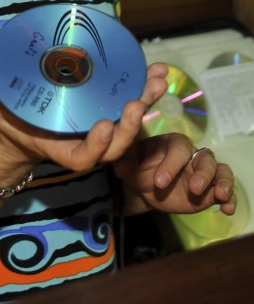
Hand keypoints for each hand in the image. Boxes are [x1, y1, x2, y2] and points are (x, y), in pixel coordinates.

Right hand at [0, 55, 168, 174]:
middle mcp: (82, 142)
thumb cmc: (3, 119)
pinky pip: (127, 105)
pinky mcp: (103, 111)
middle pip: (116, 145)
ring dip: (145, 101)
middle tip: (136, 100)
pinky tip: (154, 70)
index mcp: (58, 148)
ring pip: (128, 125)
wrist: (18, 123)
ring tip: (157, 78)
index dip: (98, 147)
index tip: (105, 127)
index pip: (84, 157)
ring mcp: (95, 128)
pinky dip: (143, 90)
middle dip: (131, 125)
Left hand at [114, 133, 236, 215]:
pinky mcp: (208, 192)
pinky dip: (229, 198)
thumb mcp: (128, 162)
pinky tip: (227, 209)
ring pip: (220, 171)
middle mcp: (191, 155)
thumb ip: (125, 162)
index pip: (178, 149)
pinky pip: (224, 192)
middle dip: (202, 173)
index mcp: (172, 143)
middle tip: (194, 189)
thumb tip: (123, 167)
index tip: (160, 182)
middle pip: (205, 158)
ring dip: (222, 182)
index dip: (171, 164)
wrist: (142, 186)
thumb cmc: (137, 166)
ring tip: (220, 195)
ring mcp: (202, 174)